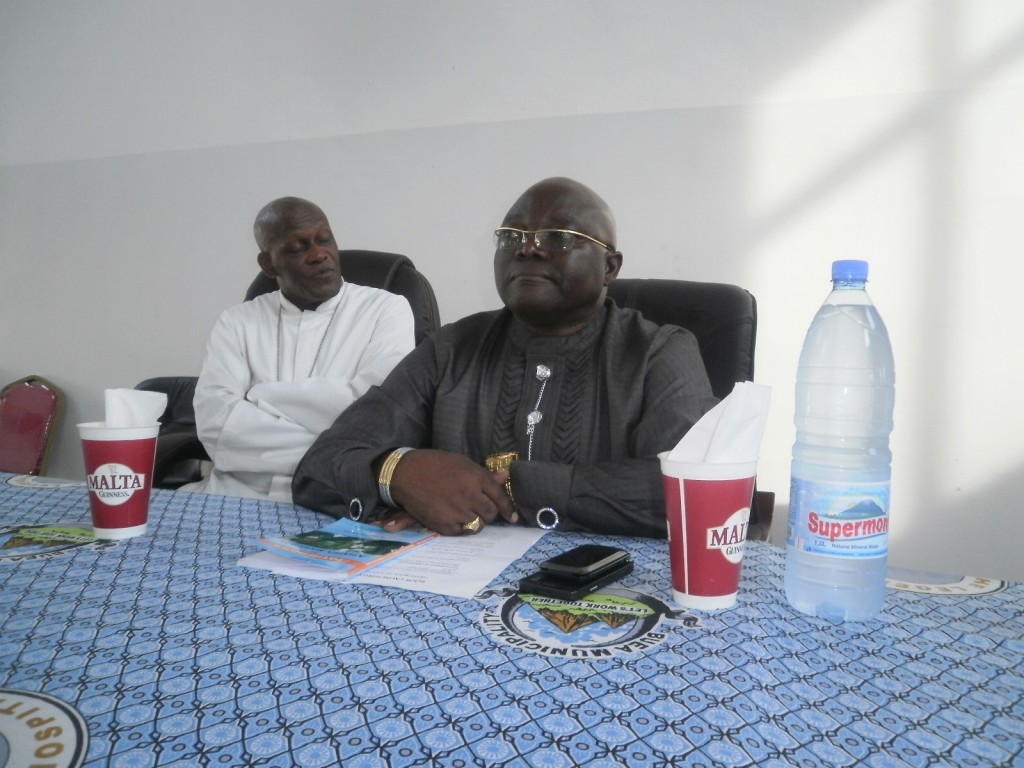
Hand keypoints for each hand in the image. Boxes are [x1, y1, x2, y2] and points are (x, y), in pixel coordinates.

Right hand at [388, 449, 517, 534]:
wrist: (406, 473)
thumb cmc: (435, 464)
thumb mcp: (462, 463)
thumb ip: (484, 475)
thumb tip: (505, 476)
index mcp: (476, 477)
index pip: (500, 496)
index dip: (508, 508)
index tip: (513, 517)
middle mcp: (469, 495)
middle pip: (491, 513)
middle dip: (490, 514)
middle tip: (482, 511)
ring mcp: (457, 510)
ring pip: (478, 524)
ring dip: (475, 521)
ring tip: (466, 513)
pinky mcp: (444, 523)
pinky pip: (462, 531)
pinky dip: (461, 527)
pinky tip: (455, 518)